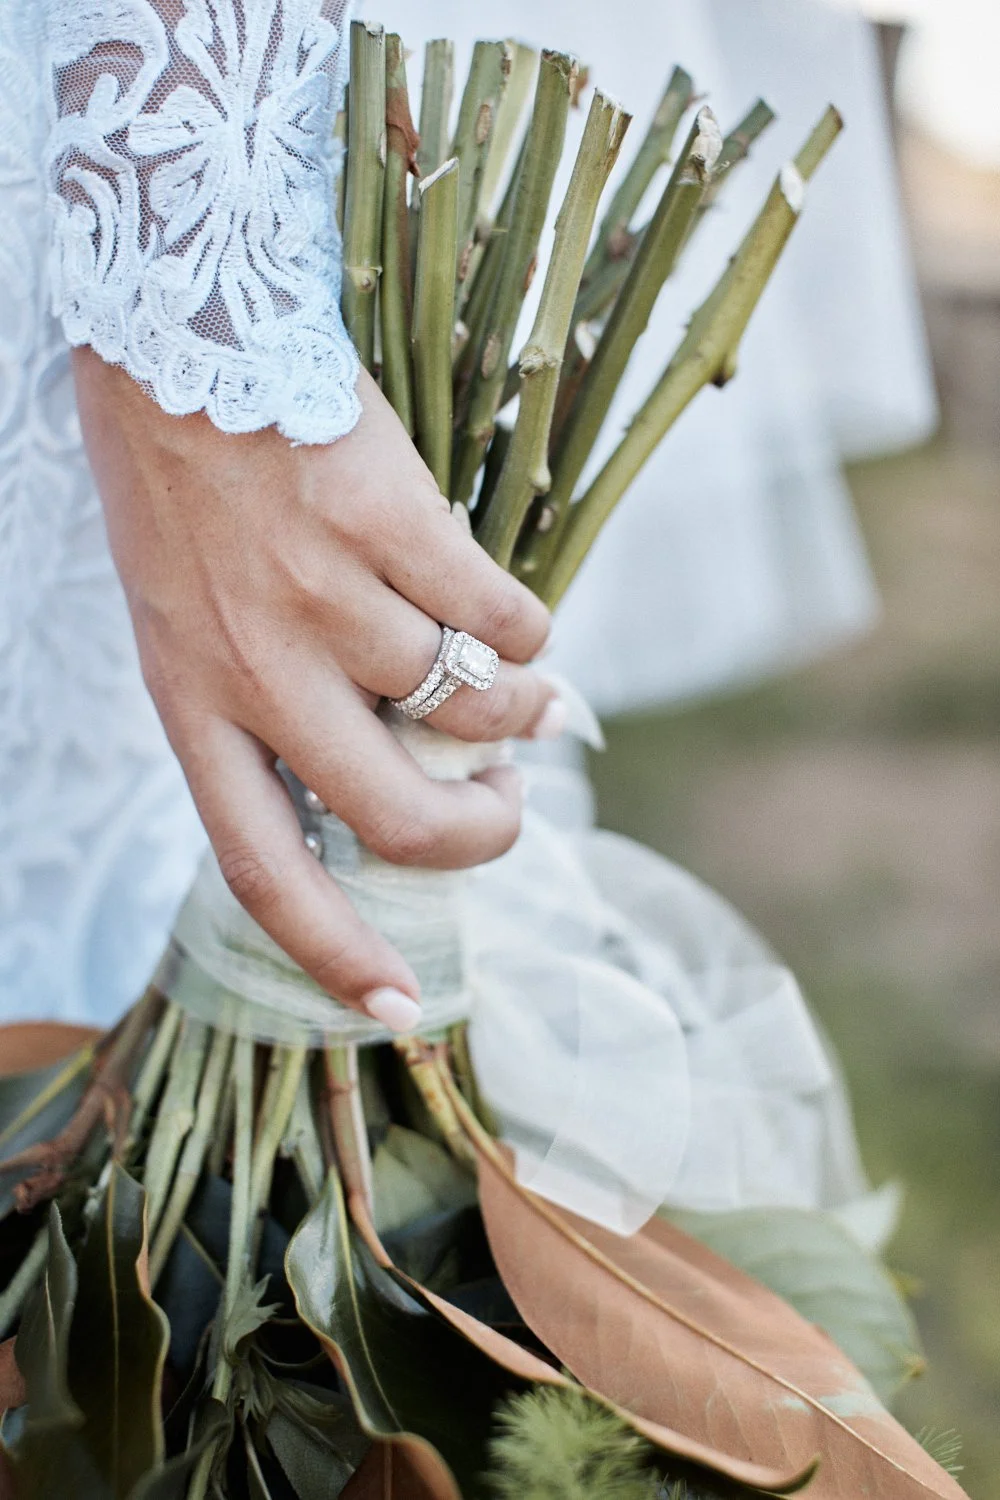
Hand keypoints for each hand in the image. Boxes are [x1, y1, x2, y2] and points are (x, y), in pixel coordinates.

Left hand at [73, 352, 558, 1030]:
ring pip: (464, 707)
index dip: (335, 952)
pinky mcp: (385, 520)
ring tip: (524, 699)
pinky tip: (520, 622)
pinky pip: (498, 614)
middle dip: (479, 837)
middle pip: (392, 815)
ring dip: (517, 718)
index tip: (401, 1006)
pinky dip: (529, 632)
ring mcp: (322, 594)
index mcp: (191, 705)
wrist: (177, 336)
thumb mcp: (187, 625)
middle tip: (508, 811)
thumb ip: (270, 710)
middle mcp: (255, 666)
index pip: (263, 867)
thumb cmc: (182, 496)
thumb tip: (404, 774)